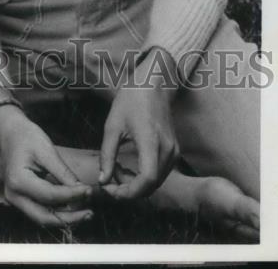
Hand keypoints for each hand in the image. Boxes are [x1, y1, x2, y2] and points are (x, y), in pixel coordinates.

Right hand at [0, 104, 93, 228]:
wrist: (10, 132)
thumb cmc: (27, 137)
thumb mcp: (46, 151)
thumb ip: (63, 173)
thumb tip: (83, 191)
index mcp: (18, 181)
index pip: (51, 196)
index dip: (73, 195)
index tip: (90, 191)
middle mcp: (14, 196)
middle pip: (45, 217)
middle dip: (69, 218)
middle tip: (90, 213)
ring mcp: (15, 200)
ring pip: (43, 218)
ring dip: (65, 218)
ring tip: (85, 212)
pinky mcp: (21, 199)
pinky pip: (41, 211)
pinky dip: (58, 212)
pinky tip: (73, 206)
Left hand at [99, 49, 179, 199]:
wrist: (153, 85)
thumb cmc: (131, 100)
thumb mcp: (112, 125)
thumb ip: (107, 155)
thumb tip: (103, 181)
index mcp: (151, 141)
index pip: (147, 180)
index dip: (129, 192)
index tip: (110, 190)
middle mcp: (167, 149)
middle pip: (151, 186)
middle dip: (128, 190)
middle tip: (109, 182)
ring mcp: (174, 151)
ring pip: (156, 182)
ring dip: (135, 185)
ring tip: (116, 171)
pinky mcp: (174, 151)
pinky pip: (160, 174)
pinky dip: (144, 178)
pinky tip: (128, 167)